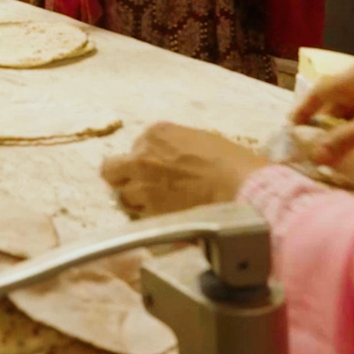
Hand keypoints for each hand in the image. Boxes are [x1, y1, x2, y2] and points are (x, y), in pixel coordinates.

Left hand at [100, 123, 267, 215]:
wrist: (241, 187)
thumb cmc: (231, 162)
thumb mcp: (200, 140)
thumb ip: (174, 146)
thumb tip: (170, 159)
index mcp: (156, 133)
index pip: (135, 148)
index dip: (144, 162)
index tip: (158, 171)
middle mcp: (142, 156)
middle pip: (112, 171)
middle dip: (123, 179)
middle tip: (140, 189)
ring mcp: (142, 185)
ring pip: (123, 197)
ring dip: (136, 202)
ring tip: (159, 207)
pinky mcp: (149, 211)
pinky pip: (139, 217)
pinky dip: (149, 219)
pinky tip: (168, 218)